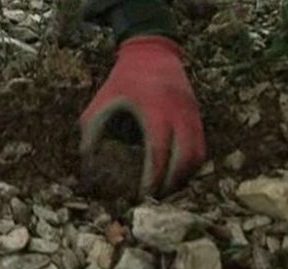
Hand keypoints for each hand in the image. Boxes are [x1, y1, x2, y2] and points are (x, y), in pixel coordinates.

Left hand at [80, 36, 205, 199]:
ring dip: (184, 177)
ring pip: (198, 155)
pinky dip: (191, 166)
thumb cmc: (123, 79)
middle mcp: (178, 112)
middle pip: (185, 158)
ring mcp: (192, 114)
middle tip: (156, 199)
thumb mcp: (102, 102)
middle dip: (172, 183)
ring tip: (166, 191)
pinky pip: (201, 147)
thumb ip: (92, 131)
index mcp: (154, 109)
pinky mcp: (197, 115)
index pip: (158, 150)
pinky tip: (176, 176)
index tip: (143, 195)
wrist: (152, 51)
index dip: (153, 176)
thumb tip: (86, 163)